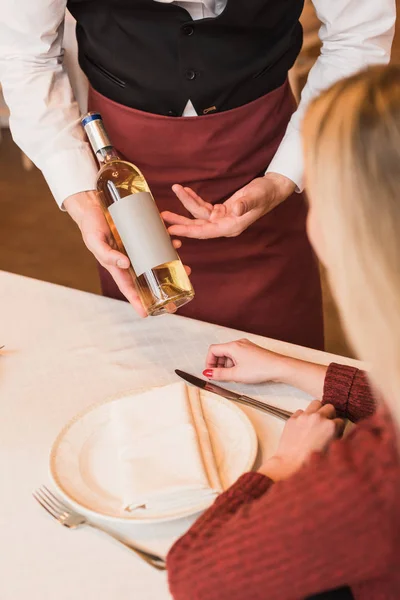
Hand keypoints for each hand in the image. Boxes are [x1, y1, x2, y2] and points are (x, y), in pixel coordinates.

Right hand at [64, 191, 188, 316]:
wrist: (93, 206)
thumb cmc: (91, 227)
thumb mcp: (95, 241)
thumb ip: (107, 254)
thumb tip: (125, 264)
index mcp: (117, 267)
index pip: (128, 289)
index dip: (137, 302)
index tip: (146, 314)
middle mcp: (129, 261)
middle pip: (148, 278)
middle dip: (163, 289)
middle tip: (177, 299)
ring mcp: (137, 249)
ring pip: (157, 262)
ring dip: (172, 266)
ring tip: (187, 269)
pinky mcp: (143, 236)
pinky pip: (158, 243)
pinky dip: (169, 243)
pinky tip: (177, 242)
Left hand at [162, 173, 295, 238]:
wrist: (272, 189)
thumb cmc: (266, 194)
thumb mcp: (256, 196)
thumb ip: (246, 204)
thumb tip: (235, 209)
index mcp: (231, 227)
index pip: (205, 232)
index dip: (187, 231)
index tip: (172, 229)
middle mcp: (224, 225)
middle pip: (197, 226)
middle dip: (180, 221)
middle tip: (163, 217)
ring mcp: (222, 218)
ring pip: (198, 215)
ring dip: (185, 205)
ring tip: (173, 193)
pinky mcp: (221, 210)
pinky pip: (203, 207)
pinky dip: (194, 199)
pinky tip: (185, 191)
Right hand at [203, 338, 328, 396]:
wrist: (279, 367)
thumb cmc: (260, 369)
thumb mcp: (236, 374)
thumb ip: (219, 374)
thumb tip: (208, 373)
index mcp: (233, 346)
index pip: (213, 350)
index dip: (209, 362)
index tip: (210, 373)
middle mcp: (239, 343)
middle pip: (221, 352)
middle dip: (217, 365)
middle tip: (219, 377)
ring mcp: (246, 347)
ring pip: (229, 355)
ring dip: (226, 366)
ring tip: (232, 377)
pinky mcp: (251, 352)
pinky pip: (237, 356)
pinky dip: (235, 364)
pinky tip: (240, 374)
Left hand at [259, 400, 344, 480]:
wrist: (290, 465)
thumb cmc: (311, 462)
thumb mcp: (331, 451)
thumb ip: (336, 438)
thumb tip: (336, 432)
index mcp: (331, 427)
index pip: (341, 421)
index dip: (338, 428)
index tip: (335, 432)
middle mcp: (318, 418)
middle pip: (330, 407)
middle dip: (330, 415)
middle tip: (326, 424)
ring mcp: (304, 416)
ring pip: (315, 403)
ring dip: (317, 410)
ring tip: (315, 421)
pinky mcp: (292, 418)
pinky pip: (301, 411)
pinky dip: (303, 416)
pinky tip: (303, 426)